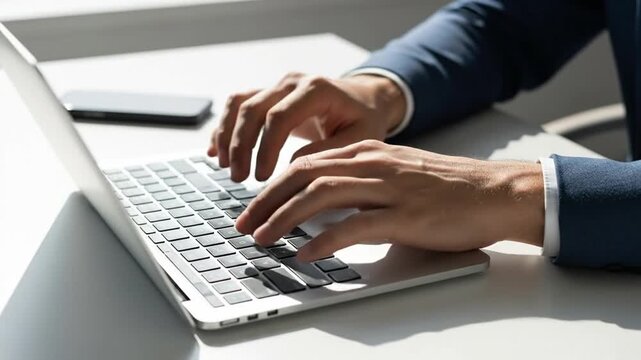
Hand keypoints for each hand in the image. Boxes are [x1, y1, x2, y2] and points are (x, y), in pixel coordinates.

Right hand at [207, 72, 405, 181]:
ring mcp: (278, 86)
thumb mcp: (360, 139)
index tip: (262, 178)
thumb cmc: (364, 120)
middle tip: (239, 178)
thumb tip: (292, 168)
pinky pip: (238, 106)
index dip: (265, 148)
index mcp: (316, 89)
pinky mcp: (269, 95)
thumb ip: (328, 152)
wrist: (365, 100)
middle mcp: (292, 82)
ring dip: (228, 136)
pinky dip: (224, 128)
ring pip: (239, 104)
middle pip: (253, 109)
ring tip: (226, 167)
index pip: (279, 116)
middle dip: (241, 146)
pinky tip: (216, 152)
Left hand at [235, 140, 544, 260]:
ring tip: (263, 238)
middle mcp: (373, 164)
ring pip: (321, 195)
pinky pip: (354, 227)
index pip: (306, 163)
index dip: (273, 185)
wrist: (494, 192)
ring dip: (284, 218)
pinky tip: (305, 252)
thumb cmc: (446, 187)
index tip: (253, 206)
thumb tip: (321, 201)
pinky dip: (323, 239)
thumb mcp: (395, 173)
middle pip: (304, 175)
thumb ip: (359, 181)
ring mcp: (389, 188)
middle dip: (267, 200)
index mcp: (368, 151)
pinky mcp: (406, 216)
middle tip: (244, 223)